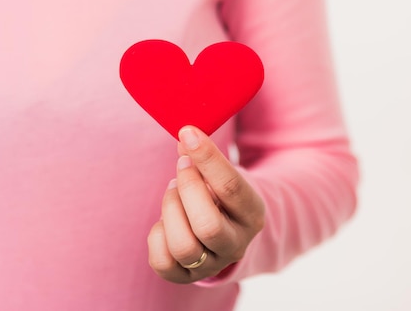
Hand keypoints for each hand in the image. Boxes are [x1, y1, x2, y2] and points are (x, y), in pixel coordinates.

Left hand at [147, 126, 264, 282]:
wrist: (230, 231)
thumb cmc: (224, 194)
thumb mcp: (226, 175)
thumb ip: (207, 159)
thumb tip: (185, 137)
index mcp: (253, 215)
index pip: (231, 187)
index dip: (207, 158)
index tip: (187, 133)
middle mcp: (237, 244)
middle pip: (207, 225)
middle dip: (187, 188)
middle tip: (181, 166)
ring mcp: (211, 265)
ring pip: (183, 246)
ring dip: (171, 210)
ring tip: (173, 192)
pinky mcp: (185, 277)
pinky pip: (162, 262)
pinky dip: (157, 235)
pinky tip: (166, 220)